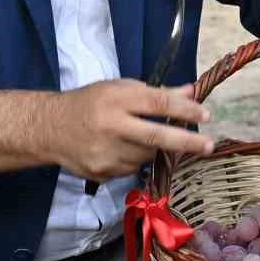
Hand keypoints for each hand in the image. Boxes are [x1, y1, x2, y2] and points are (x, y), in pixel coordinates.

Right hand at [51, 80, 214, 181]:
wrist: (50, 128)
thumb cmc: (89, 102)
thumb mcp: (119, 88)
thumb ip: (155, 93)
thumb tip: (191, 93)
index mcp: (116, 99)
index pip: (156, 103)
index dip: (184, 109)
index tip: (206, 114)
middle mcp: (111, 126)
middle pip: (156, 137)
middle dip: (187, 142)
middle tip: (210, 145)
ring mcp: (106, 153)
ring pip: (146, 156)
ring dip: (154, 149)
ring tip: (136, 136)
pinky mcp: (102, 172)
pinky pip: (132, 168)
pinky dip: (134, 159)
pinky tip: (118, 148)